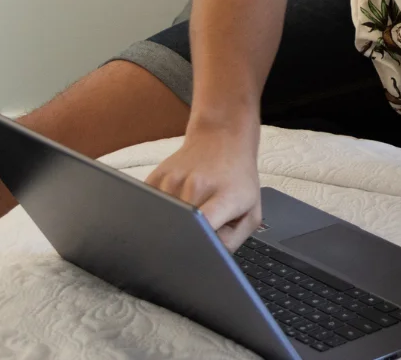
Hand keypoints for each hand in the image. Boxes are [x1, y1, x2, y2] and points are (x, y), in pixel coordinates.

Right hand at [144, 123, 261, 249]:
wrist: (222, 139)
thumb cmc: (238, 180)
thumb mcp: (251, 212)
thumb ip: (231, 241)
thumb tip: (207, 260)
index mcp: (225, 196)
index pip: (204, 225)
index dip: (195, 245)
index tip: (190, 257)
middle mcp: (197, 186)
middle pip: (178, 227)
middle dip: (181, 239)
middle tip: (189, 241)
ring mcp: (173, 180)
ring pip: (161, 220)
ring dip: (170, 225)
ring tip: (187, 214)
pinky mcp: (154, 178)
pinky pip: (149, 208)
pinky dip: (158, 214)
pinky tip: (174, 206)